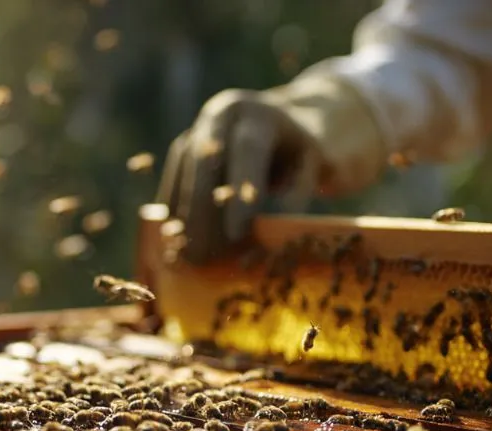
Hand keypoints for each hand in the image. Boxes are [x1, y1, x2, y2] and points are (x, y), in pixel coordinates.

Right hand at [155, 88, 320, 264]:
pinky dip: (174, 207)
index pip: (247, 152)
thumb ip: (299, 190)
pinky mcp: (185, 145)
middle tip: (201, 254)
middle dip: (200, 211)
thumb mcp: (316, 165)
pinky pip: (174, 176)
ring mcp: (199, 127)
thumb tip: (275, 223)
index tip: (235, 234)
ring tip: (186, 253)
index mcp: (259, 115)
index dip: (240, 193)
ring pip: (184, 170)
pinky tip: (176, 236)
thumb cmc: (303, 151)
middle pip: (204, 161)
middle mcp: (223, 115)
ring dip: (182, 213)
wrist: (286, 119)